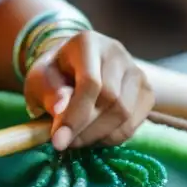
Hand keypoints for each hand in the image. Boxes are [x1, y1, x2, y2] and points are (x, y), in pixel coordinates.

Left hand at [23, 31, 154, 151]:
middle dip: (85, 129)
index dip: (76, 115)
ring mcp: (136, 72)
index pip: (90, 83)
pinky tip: (93, 136)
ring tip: (76, 140)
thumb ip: (49, 93)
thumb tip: (60, 111)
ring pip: (125, 113)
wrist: (72, 66)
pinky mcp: (146, 92)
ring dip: (97, 136)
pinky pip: (133, 123)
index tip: (58, 141)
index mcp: (88, 43)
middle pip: (111, 99)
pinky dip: (111, 137)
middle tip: (64, 143)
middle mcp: (117, 53)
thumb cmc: (53, 74)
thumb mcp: (39, 80)